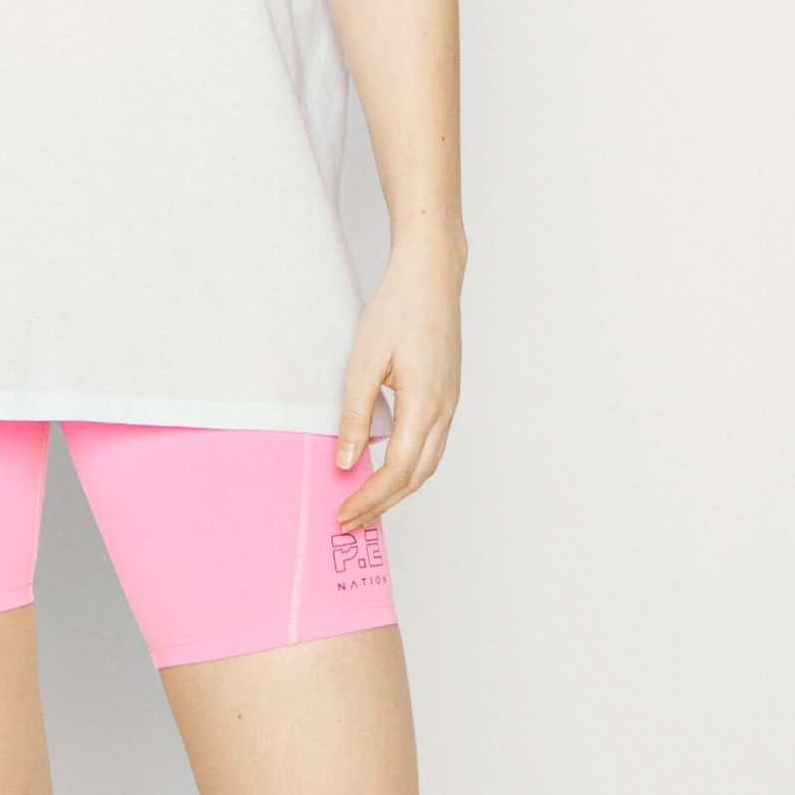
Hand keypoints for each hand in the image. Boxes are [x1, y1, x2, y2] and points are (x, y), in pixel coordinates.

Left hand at [332, 231, 464, 533]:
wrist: (431, 275)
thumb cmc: (399, 308)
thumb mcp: (364, 361)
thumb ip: (356, 415)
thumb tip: (346, 461)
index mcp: (425, 405)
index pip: (398, 471)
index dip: (371, 498)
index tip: (344, 513)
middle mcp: (444, 411)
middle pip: (417, 477)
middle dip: (383, 503)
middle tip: (349, 519)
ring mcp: (450, 403)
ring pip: (427, 464)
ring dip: (397, 489)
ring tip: (364, 501)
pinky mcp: (447, 394)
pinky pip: (431, 444)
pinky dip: (409, 466)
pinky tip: (385, 465)